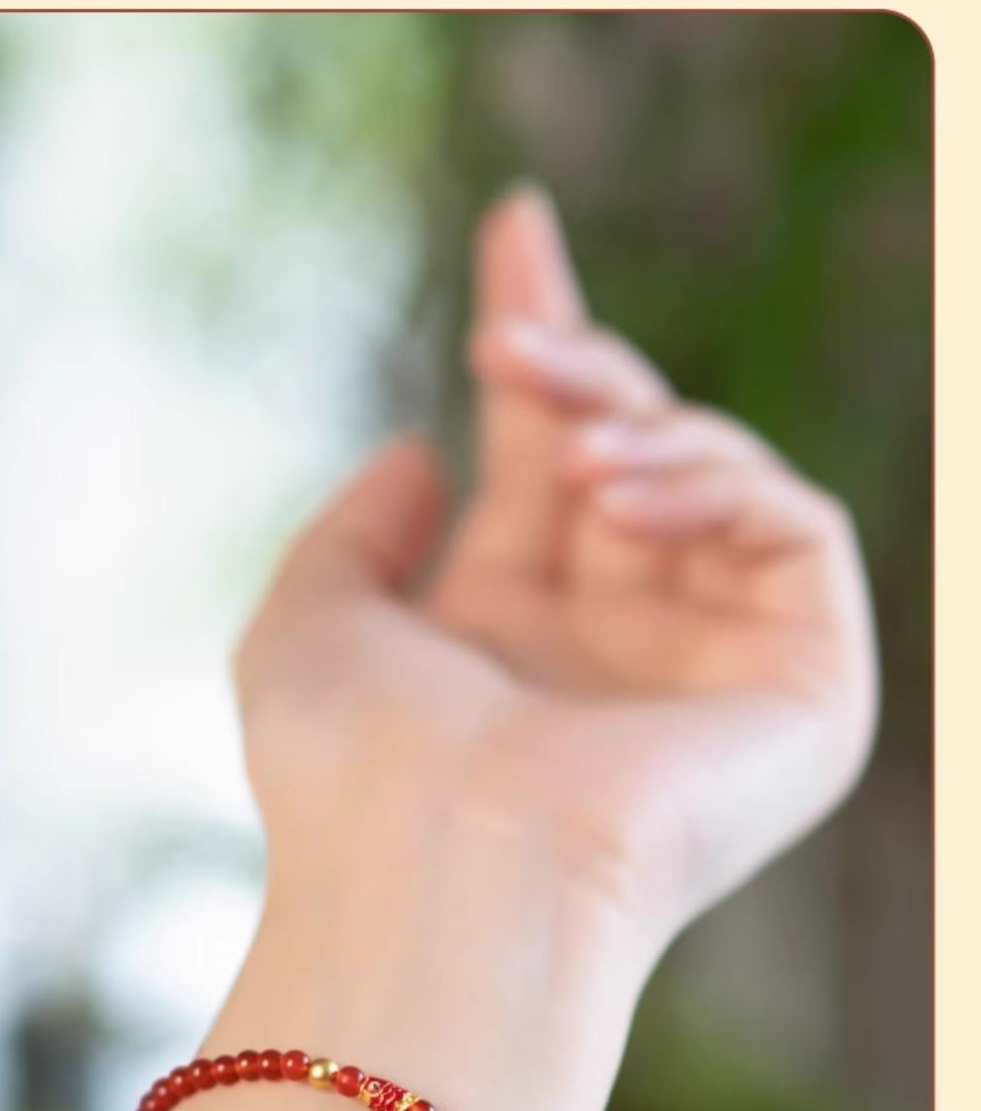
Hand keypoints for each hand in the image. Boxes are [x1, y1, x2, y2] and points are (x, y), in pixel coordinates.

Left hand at [237, 187, 878, 957]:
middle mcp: (614, 649)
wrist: (438, 884)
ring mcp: (712, 670)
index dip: (542, 340)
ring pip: (719, 473)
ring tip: (568, 453)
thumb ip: (355, 531)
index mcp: (511, 638)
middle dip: (577, 364)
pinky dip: (719, 482)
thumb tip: (427, 453)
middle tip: (502, 345)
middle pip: (634, 443)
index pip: (547, 457)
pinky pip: (797, 529)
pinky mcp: (805, 692)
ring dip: (641, 425)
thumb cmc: (351, 778)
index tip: (515, 226)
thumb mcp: (306, 625)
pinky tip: (626, 500)